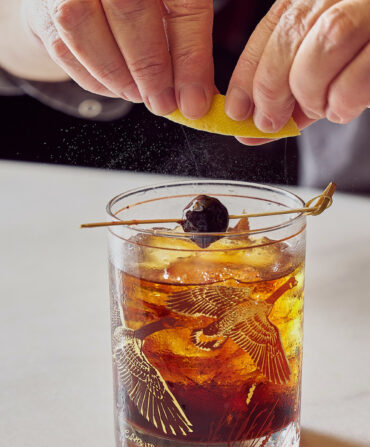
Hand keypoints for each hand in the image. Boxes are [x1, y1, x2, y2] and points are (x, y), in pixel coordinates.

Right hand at [22, 0, 214, 116]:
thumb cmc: (137, 6)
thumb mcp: (168, 15)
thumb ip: (185, 48)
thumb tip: (197, 100)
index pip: (183, 4)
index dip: (191, 57)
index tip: (194, 101)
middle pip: (129, 5)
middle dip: (150, 67)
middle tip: (162, 104)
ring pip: (82, 25)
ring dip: (116, 73)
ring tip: (137, 95)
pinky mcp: (42, 9)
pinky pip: (61, 46)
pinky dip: (92, 78)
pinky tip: (114, 88)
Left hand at [225, 0, 369, 144]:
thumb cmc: (365, 61)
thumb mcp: (324, 73)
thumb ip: (290, 95)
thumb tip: (248, 129)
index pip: (272, 26)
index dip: (248, 73)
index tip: (237, 110)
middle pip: (293, 32)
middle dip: (273, 88)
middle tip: (271, 121)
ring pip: (326, 43)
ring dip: (311, 92)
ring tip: (321, 108)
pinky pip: (361, 71)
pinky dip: (344, 101)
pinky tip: (345, 107)